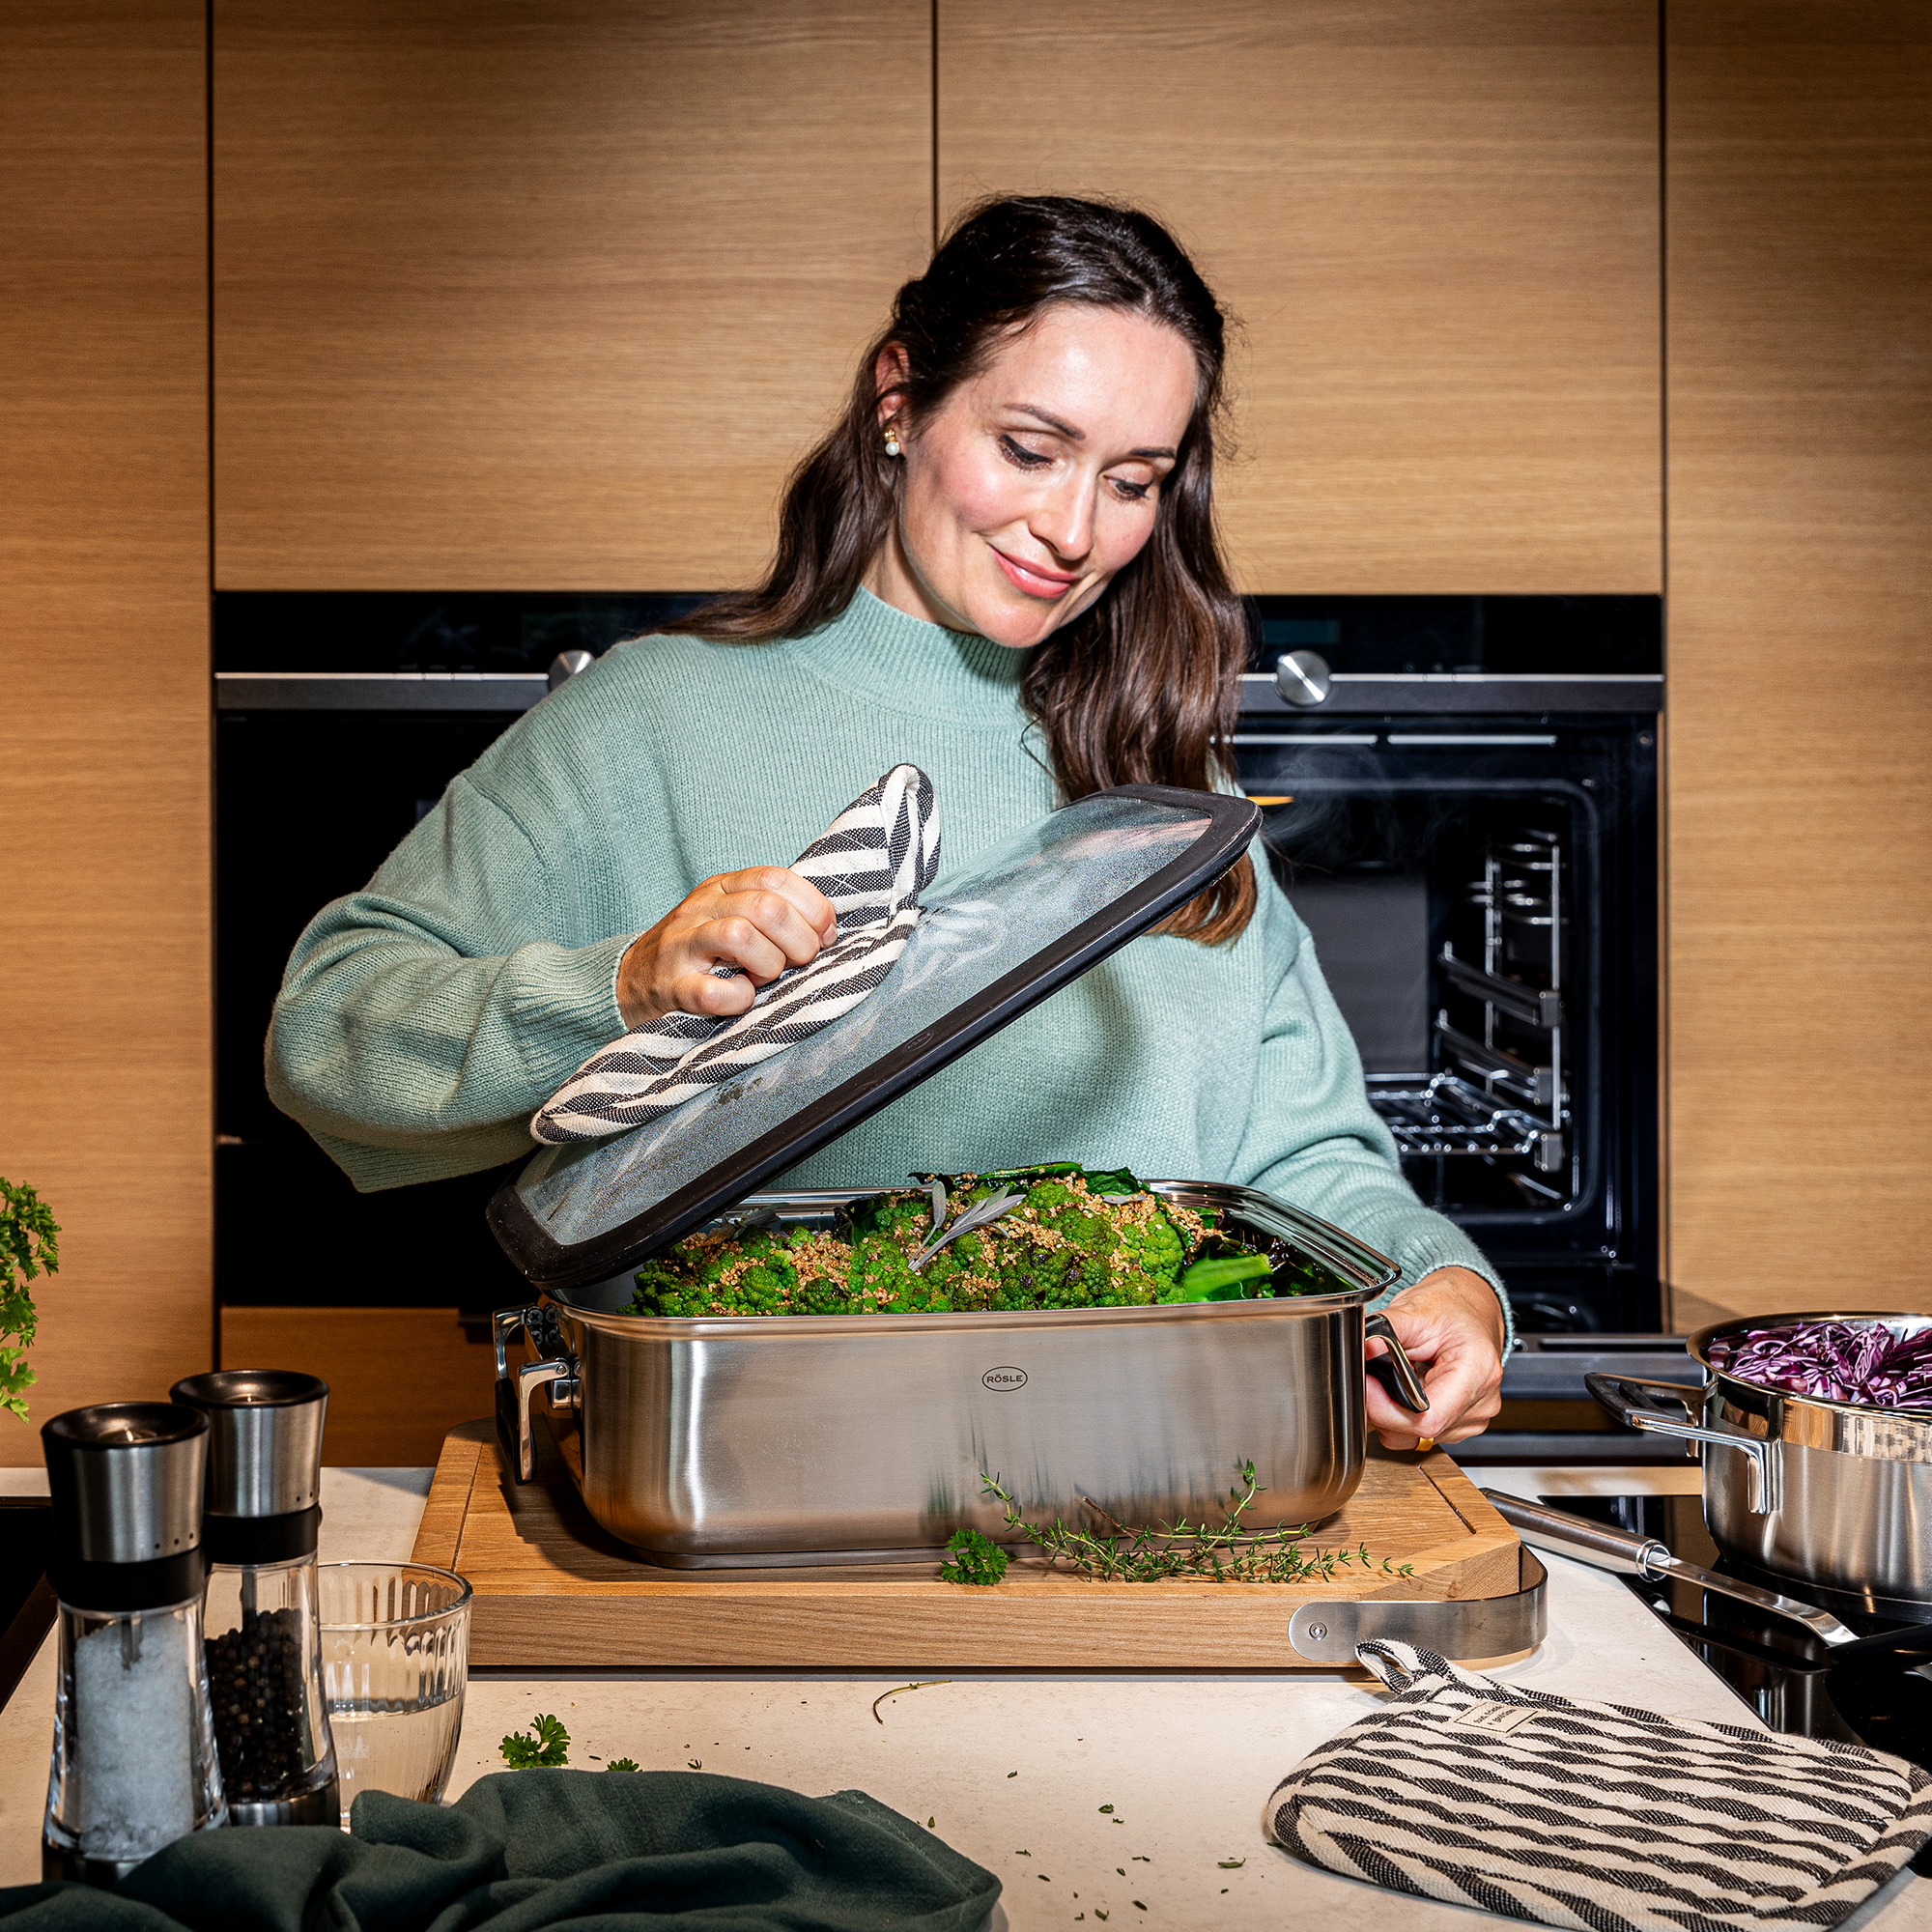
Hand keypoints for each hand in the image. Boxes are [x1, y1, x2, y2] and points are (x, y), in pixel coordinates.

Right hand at [615, 867, 837, 1028]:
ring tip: (765, 976)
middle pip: (765, 908)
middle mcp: (701, 909)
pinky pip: (714, 992)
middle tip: (799, 962)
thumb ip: (774, 914)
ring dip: (769, 963)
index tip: (825, 935)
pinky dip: (739, 998)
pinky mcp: (672, 987)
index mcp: (722, 888)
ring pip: (739, 936)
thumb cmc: (700, 952)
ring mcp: (682, 946)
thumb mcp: (731, 917)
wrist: (632, 981)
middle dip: (799, 940)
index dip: (812, 907)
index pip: (775, 878)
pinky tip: (742, 997)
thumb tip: (828, 928)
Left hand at [1365, 1266, 1505, 1450]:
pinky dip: (1405, 1413)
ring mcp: (1474, 1417)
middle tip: (1373, 1376)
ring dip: (1393, 1411)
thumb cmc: (1450, 1306)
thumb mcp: (1415, 1309)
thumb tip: (1361, 1348)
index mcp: (1478, 1370)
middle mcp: (1481, 1401)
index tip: (1366, 1385)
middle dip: (1383, 1407)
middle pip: (1418, 1430)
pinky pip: (1422, 1433)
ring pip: (1416, 1436)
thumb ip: (1385, 1329)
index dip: (1385, 1409)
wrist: (1468, 1307)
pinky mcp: (1463, 1424)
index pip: (1426, 1419)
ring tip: (1397, 1377)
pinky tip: (1408, 1388)